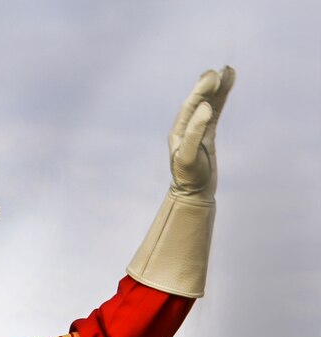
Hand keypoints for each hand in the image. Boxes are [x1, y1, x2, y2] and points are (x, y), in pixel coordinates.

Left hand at [169, 66, 234, 201]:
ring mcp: (197, 130)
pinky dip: (221, 99)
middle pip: (199, 100)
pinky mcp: (207, 135)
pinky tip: (228, 87)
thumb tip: (206, 108)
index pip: (190, 105)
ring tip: (230, 71)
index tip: (214, 78)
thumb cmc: (189, 177)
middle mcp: (186, 127)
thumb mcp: (189, 156)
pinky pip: (216, 112)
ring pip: (209, 103)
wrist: (194, 194)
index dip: (201, 90)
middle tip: (222, 71)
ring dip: (219, 88)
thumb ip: (195, 132)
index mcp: (178, 131)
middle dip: (210, 85)